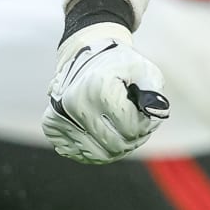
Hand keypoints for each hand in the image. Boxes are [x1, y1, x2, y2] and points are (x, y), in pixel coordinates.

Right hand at [42, 23, 168, 164]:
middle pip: (114, 144)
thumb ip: (154, 92)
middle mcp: (74, 102)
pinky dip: (97, 150)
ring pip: (97, 155)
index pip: (131, 128)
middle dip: (133, 140)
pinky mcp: (51, 126)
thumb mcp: (144, 70)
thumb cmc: (120, 66)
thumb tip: (157, 112)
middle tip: (140, 128)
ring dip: (117, 148)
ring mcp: (59, 115)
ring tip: (125, 132)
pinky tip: (105, 135)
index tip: (148, 115)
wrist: (87, 55)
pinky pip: (79, 154)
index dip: (147, 126)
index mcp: (98, 87)